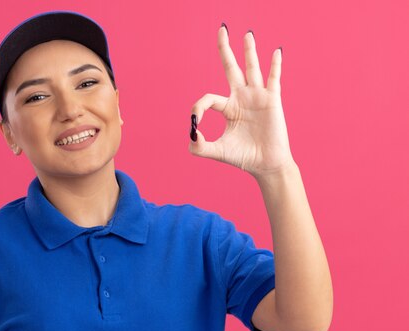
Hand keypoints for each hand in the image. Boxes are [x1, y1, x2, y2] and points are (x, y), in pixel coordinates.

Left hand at [189, 26, 295, 177]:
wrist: (265, 165)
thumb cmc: (243, 157)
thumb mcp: (217, 152)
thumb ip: (199, 147)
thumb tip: (191, 134)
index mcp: (228, 109)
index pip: (208, 99)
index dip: (198, 108)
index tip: (194, 122)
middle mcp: (242, 98)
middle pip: (231, 68)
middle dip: (225, 49)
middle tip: (221, 28)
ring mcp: (257, 97)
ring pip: (252, 68)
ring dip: (249, 51)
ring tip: (246, 34)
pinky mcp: (272, 100)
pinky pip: (273, 79)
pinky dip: (274, 65)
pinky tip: (276, 51)